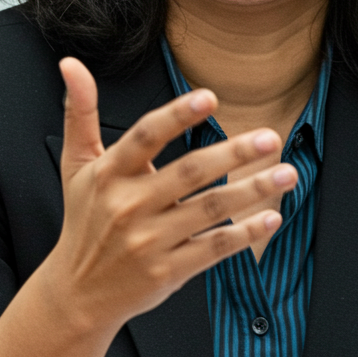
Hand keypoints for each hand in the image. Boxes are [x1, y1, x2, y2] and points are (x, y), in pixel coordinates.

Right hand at [44, 56, 297, 331]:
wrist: (77, 292)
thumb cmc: (84, 221)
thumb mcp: (75, 166)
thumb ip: (80, 113)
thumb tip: (71, 64)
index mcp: (109, 174)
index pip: (146, 137)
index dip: (177, 115)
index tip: (210, 98)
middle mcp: (128, 206)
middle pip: (189, 173)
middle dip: (234, 153)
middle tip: (270, 138)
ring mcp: (149, 241)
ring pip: (210, 210)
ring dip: (253, 191)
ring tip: (286, 173)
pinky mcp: (168, 271)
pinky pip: (213, 249)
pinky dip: (245, 234)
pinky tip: (271, 218)